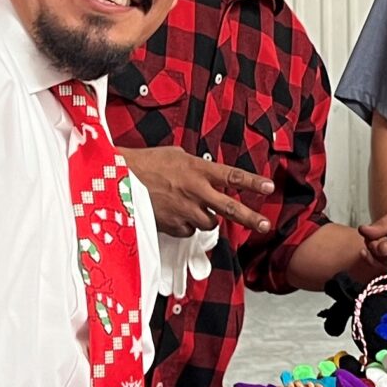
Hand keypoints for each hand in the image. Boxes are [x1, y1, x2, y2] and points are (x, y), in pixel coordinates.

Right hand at [122, 145, 273, 236]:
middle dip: (250, 218)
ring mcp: (184, 210)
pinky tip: (174, 214)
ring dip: (206, 218)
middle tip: (265, 225)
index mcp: (197, 169)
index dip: (253, 182)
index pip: (232, 176)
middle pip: (229, 208)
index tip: (269, 187)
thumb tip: (207, 174)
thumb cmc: (144, 164)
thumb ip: (196, 166)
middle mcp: (194, 191)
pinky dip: (186, 225)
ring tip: (192, 207)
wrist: (117, 179)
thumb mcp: (175, 155)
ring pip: (209, 223)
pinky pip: (188, 230)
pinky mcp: (172, 225)